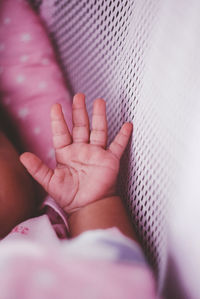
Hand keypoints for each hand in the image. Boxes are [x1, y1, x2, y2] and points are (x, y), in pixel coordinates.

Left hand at [20, 93, 132, 213]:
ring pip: (99, 130)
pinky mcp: (110, 160)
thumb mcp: (50, 182)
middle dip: (79, 111)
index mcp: (66, 153)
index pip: (61, 132)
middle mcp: (81, 150)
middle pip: (81, 126)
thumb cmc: (69, 196)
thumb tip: (22, 156)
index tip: (55, 106)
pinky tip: (128, 125)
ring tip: (100, 101)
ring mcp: (96, 153)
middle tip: (79, 95)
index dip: (58, 119)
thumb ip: (38, 169)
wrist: (88, 207)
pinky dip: (123, 136)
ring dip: (99, 116)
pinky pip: (118, 145)